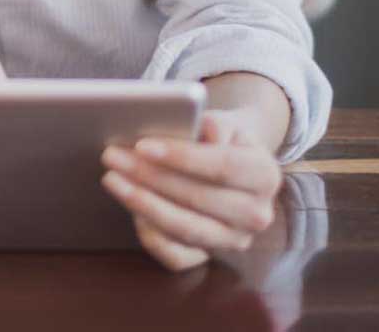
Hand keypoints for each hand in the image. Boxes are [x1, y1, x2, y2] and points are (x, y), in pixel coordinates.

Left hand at [100, 109, 282, 270]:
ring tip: (113, 179)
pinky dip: (150, 234)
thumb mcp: (223, 121)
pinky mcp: (211, 257)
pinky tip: (130, 209)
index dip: (181, 157)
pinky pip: (177, 257)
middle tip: (112, 156)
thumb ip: (212, 123)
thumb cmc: (220, 137)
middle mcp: (256, 214)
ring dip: (143, 204)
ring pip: (186, 229)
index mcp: (265, 175)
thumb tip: (194, 127)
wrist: (231, 163)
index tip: (143, 146)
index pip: (223, 167)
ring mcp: (235, 240)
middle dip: (150, 177)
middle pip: (199, 198)